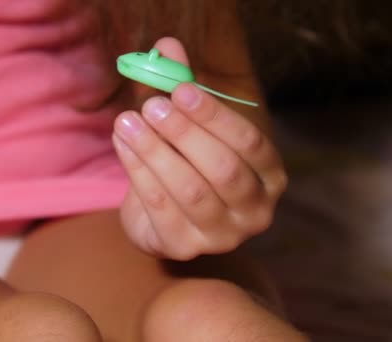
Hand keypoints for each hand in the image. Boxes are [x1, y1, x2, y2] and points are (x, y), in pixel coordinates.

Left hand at [113, 38, 286, 259]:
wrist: (164, 217)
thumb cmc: (188, 164)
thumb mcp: (191, 127)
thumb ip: (183, 91)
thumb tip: (166, 45)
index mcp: (269, 176)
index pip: (251, 143)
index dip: (215, 116)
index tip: (180, 90)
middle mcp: (255, 210)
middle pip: (224, 170)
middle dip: (184, 134)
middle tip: (151, 107)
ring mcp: (223, 235)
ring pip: (190, 191)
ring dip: (155, 152)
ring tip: (126, 122)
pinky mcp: (186, 248)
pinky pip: (161, 208)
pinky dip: (139, 173)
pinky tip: (123, 145)